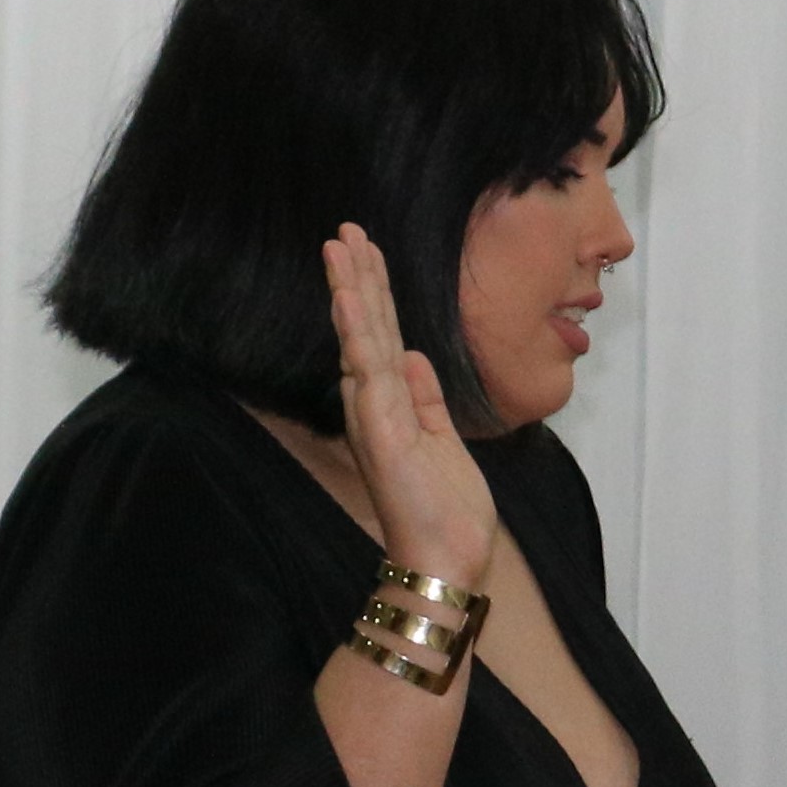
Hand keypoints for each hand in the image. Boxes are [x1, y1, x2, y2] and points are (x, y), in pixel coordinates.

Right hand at [323, 225, 501, 593]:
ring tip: (340, 244)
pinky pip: (366, 368)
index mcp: (392, 404)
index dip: (374, 292)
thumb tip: (412, 354)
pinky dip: (357, 329)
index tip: (366, 250)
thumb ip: (426, 396)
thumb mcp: (444, 440)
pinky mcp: (378, 428)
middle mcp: (374, 403)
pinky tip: (348, 295)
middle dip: (357, 276)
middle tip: (347, 229)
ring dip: (350, 289)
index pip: (381, 335)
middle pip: (365, 327)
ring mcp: (373, 413)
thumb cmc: (446, 510)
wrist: (446, 557)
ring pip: (360, 337)